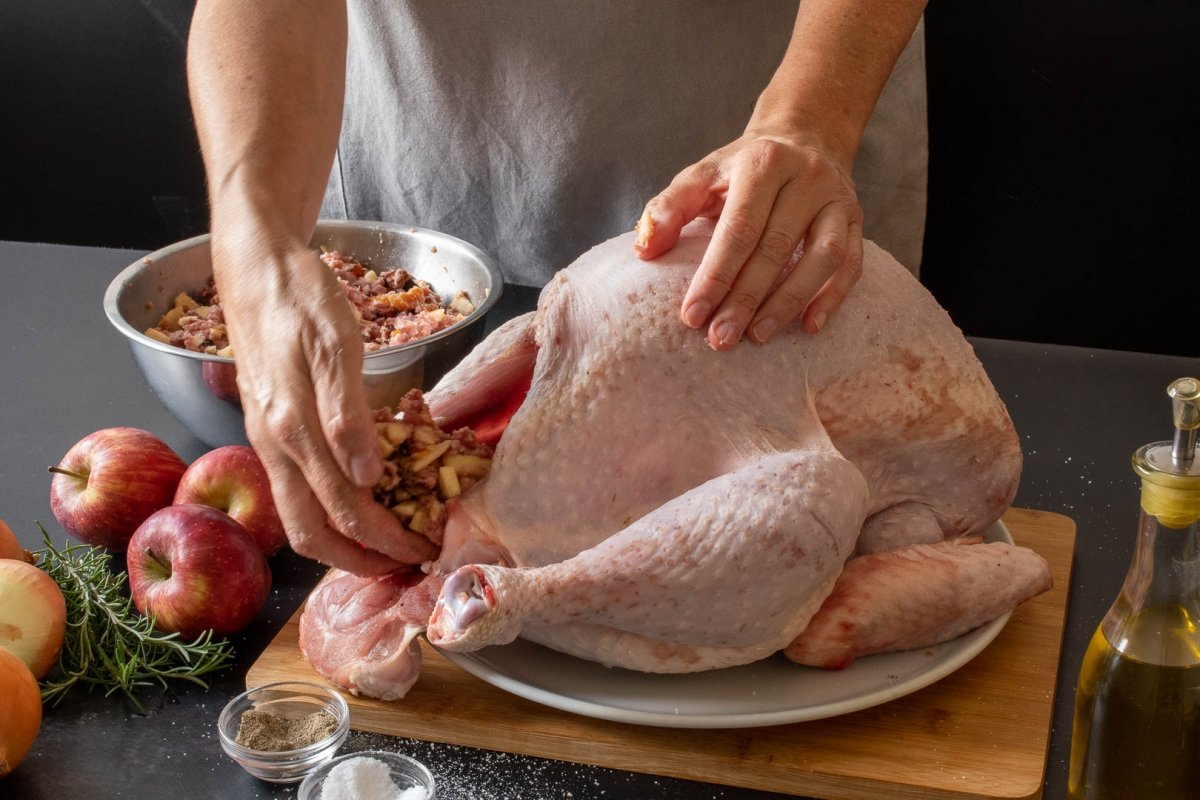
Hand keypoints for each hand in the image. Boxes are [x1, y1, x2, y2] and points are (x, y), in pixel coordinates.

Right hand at [212, 231, 437, 574]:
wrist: (256, 268)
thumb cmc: (300, 299)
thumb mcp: (336, 345)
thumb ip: (348, 414)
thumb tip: (367, 479)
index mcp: (293, 432)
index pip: (344, 514)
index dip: (386, 541)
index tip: (425, 549)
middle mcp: (275, 447)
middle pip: (312, 535)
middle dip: (361, 560)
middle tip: (408, 561)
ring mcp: (269, 441)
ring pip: (303, 515)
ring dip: (347, 538)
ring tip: (390, 540)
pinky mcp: (272, 429)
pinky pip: (301, 487)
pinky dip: (334, 506)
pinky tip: (366, 494)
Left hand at [634, 133, 863, 349]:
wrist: (802, 137)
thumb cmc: (741, 168)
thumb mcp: (701, 175)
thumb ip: (670, 207)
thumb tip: (644, 249)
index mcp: (762, 163)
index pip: (738, 228)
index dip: (715, 275)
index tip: (692, 316)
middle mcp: (805, 177)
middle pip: (775, 247)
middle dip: (745, 299)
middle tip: (720, 338)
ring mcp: (837, 198)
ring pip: (821, 257)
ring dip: (788, 302)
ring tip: (758, 336)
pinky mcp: (856, 219)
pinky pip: (852, 263)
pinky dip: (832, 297)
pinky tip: (809, 327)